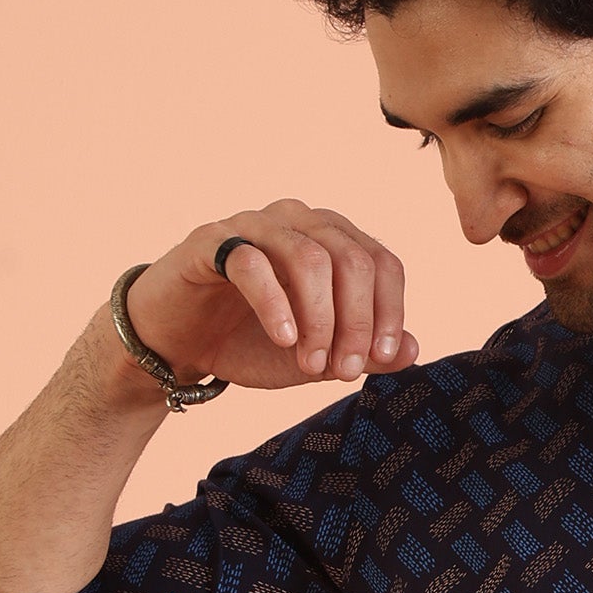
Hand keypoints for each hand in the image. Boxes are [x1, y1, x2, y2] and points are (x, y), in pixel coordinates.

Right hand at [123, 198, 421, 390]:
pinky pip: (252, 261)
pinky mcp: (210, 241)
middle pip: (352, 259)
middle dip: (356, 321)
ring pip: (309, 257)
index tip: (382, 359)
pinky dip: (275, 304)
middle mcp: (298, 222)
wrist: (178, 344)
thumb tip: (414, 350)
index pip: (381, 263)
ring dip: (320, 319)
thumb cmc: (251, 342)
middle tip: (344, 370)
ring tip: (311, 363)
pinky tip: (283, 339)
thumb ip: (365, 353)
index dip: (390, 312)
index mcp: (331, 242)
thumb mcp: (316, 358)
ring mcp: (253, 226)